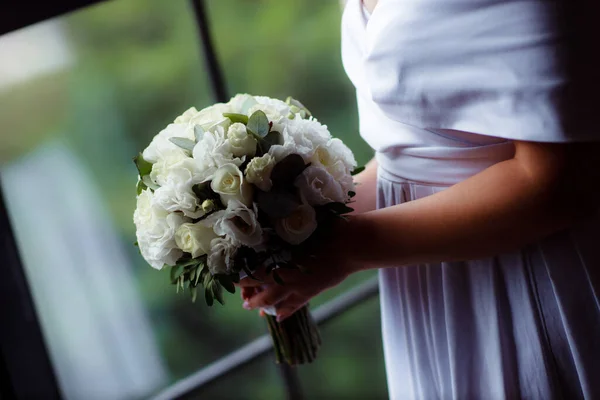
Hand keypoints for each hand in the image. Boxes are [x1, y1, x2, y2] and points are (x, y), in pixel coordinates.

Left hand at [238, 220, 361, 320]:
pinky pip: (294, 306)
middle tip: (241, 294)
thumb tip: (261, 232)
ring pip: (273, 300)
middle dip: (248, 293)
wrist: (349, 244)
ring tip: (252, 307)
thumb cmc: (323, 229)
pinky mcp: (310, 292)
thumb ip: (278, 234)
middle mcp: (283, 275)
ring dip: (261, 304)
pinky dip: (285, 312)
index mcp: (277, 258)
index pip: (250, 270)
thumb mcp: (296, 227)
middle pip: (259, 288)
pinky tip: (279, 317)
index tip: (230, 275)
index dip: (239, 275)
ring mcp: (297, 286)